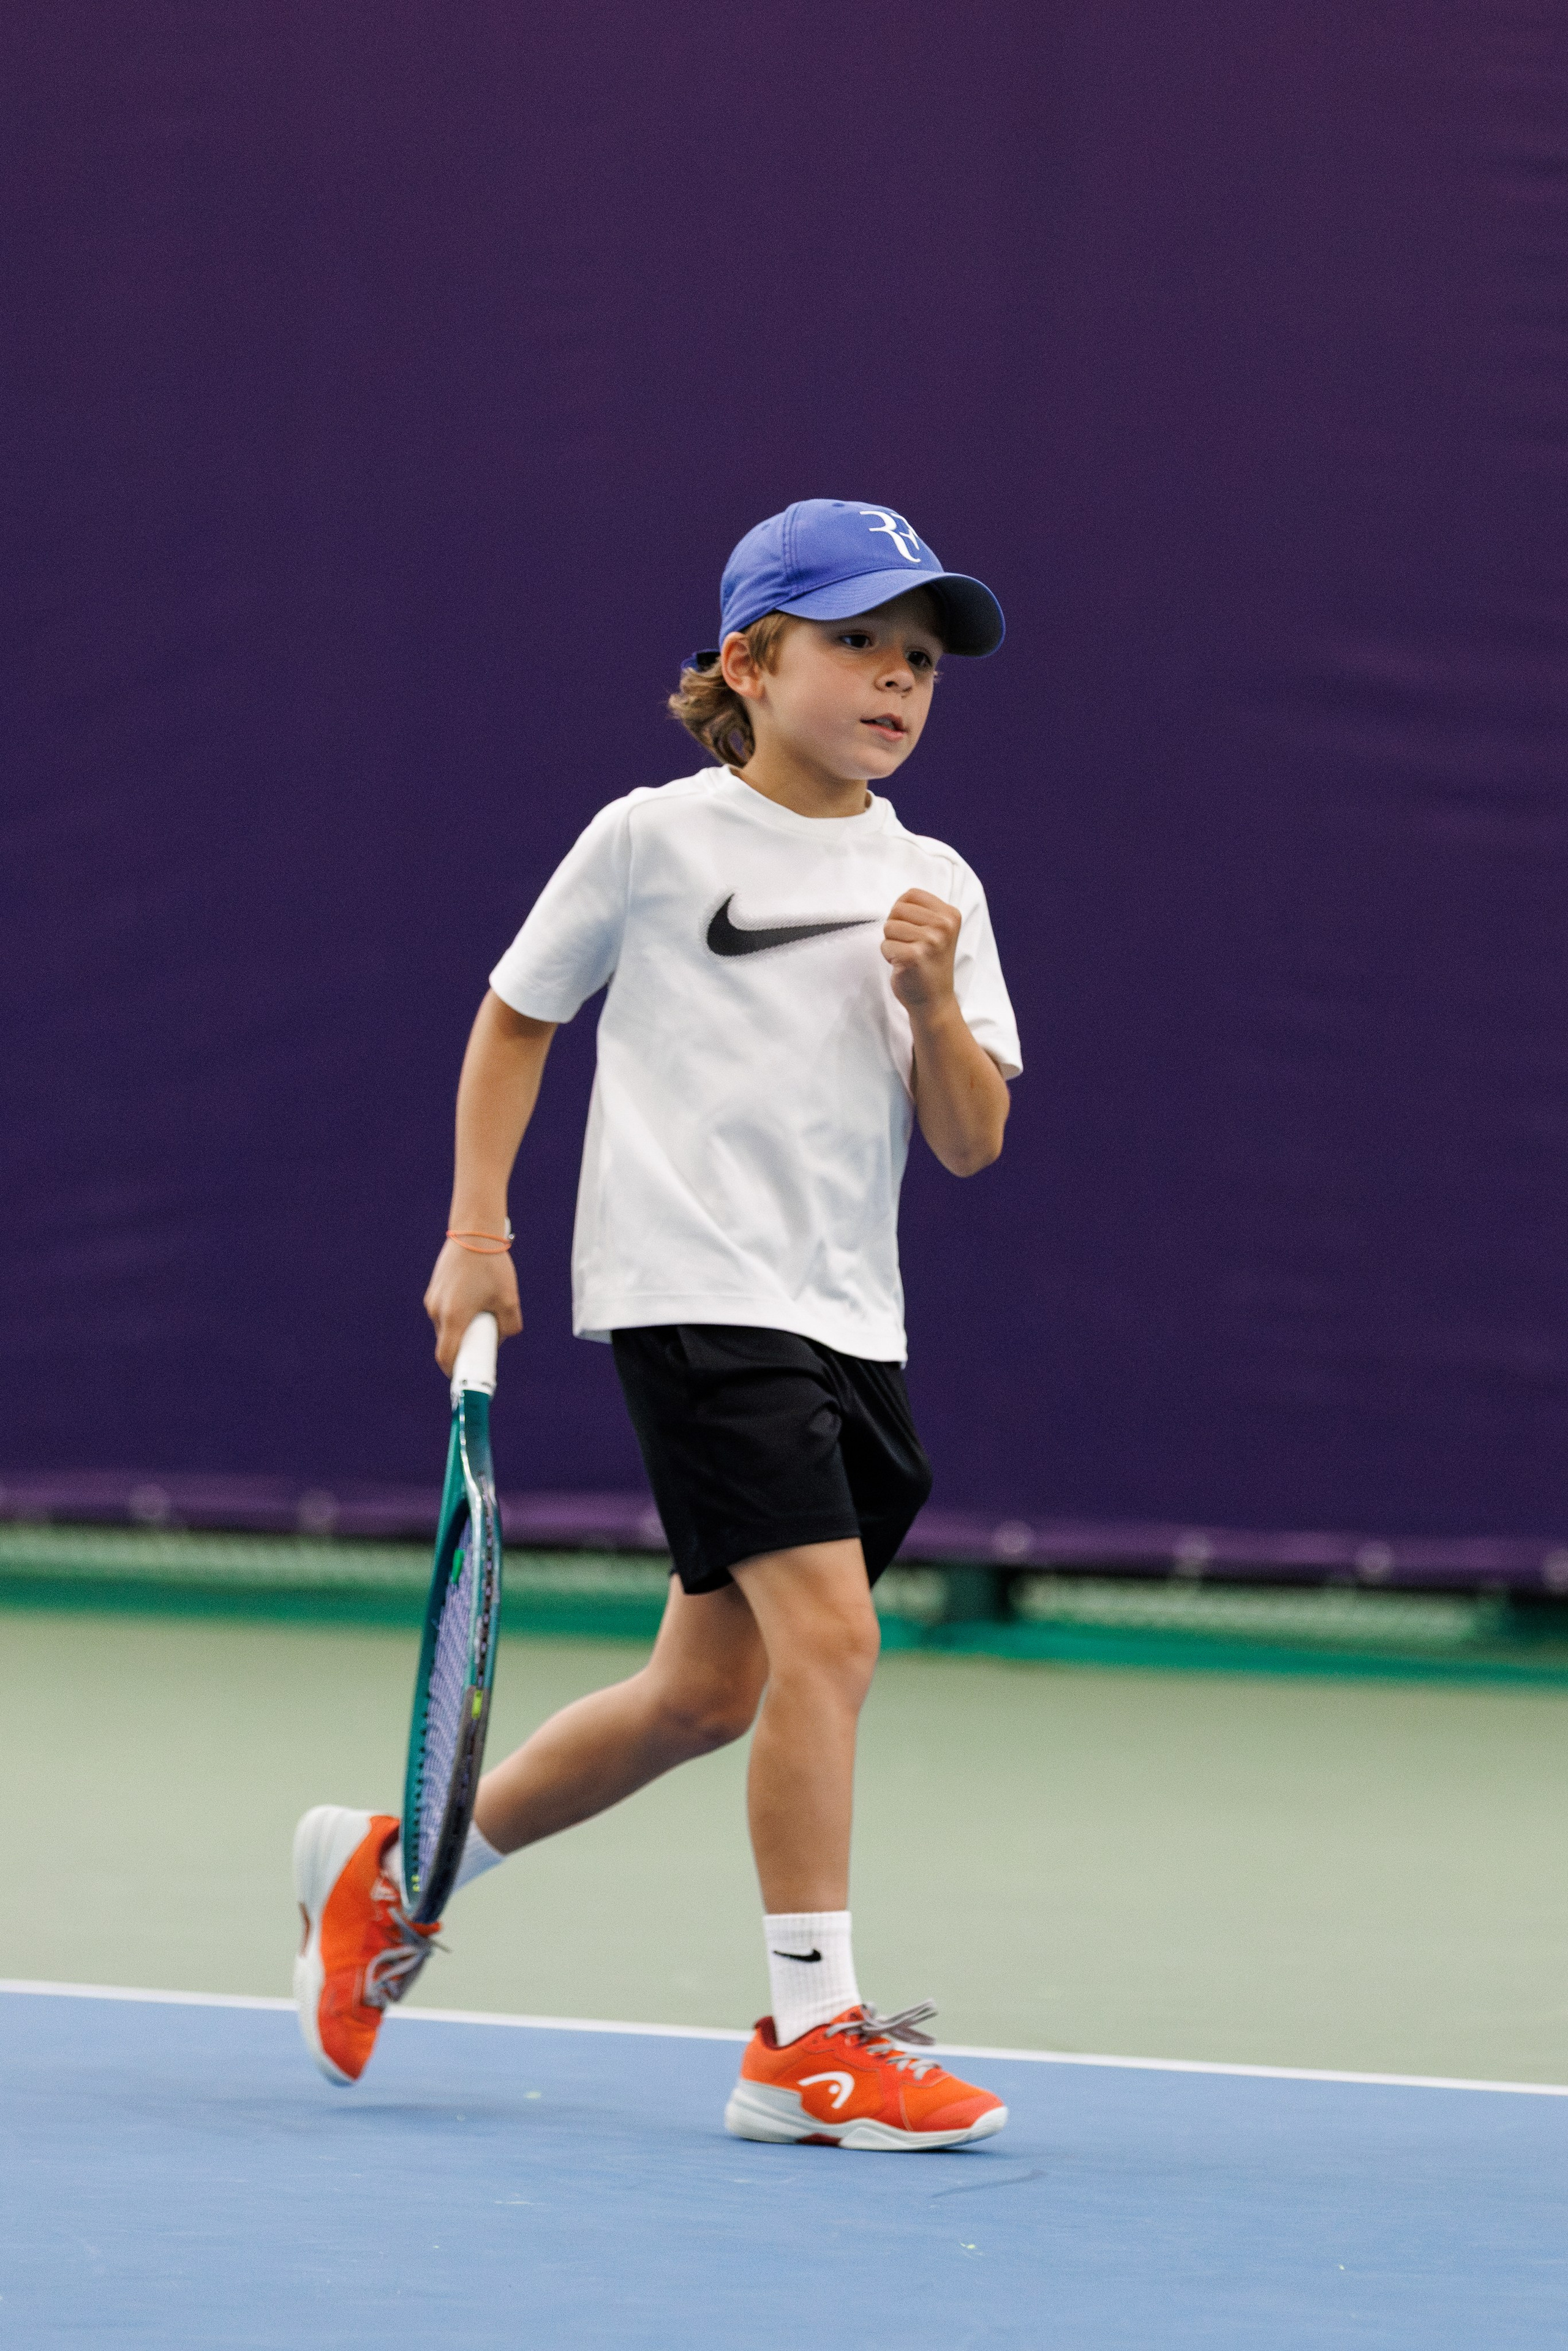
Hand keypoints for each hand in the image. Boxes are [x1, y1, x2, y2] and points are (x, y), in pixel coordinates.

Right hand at [423, 1237, 522, 1377]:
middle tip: (485, 1340)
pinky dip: (457, 1313)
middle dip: (465, 1346)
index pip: (446, 1357)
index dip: (455, 1371)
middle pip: (448, 1342)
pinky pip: (444, 1310)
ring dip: (462, 1327)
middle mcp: (437, 1311)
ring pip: (446, 1325)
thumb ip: (510, 1326)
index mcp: (454, 1318)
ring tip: (484, 1311)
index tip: (466, 1374)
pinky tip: (475, 1298)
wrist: (474, 1233)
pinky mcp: (434, 1289)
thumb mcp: (509, 1300)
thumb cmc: (492, 1267)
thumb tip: (502, 1338)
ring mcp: (433, 1299)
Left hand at [881, 888, 960, 1012]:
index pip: (911, 894)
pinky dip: (889, 956)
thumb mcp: (937, 931)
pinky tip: (904, 966)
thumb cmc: (930, 963)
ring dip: (892, 943)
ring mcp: (930, 941)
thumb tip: (900, 901)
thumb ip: (922, 912)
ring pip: (889, 927)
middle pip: (897, 909)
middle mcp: (944, 926)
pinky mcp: (914, 956)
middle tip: (911, 946)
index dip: (903, 912)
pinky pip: (885, 945)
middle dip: (896, 928)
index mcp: (950, 915)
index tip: (914, 930)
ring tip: (909, 956)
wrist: (934, 1000)